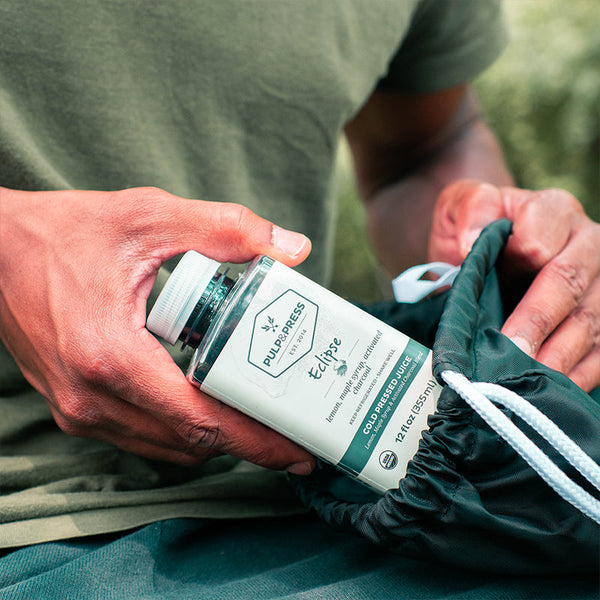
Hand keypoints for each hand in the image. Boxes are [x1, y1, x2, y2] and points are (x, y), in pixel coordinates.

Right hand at [0, 186, 314, 472]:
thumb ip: (225, 228)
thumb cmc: (67, 232)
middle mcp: (91, 397)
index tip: (297, 450)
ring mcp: (79, 409)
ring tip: (261, 423)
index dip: (256, 439)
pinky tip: (210, 408)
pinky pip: (144, 437)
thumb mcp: (149, 217)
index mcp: (111, 355)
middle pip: (189, 443)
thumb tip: (293, 247)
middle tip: (294, 437)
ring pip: (167, 447)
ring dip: (216, 441)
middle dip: (247, 446)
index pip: (200, 420)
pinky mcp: (76, 408)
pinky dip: (183, 432)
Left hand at [429, 179, 599, 391]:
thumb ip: (471, 209)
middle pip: (569, 283)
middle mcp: (587, 244)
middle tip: (512, 352)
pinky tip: (554, 391)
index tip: (490, 294)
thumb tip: (471, 241)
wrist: (486, 250)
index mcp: (552, 211)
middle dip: (538, 322)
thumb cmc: (474, 228)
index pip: (542, 238)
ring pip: (592, 322)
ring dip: (560, 356)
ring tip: (529, 381)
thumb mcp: (462, 205)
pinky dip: (580, 374)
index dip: (520, 266)